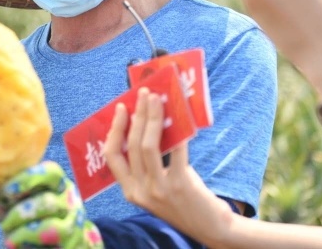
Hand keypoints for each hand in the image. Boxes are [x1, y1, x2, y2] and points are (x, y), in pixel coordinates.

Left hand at [0, 161, 103, 248]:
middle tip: (4, 222)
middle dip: (19, 213)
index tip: (6, 190)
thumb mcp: (15, 208)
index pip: (51, 171)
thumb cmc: (35, 219)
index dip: (29, 179)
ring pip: (49, 226)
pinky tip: (15, 245)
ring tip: (8, 239)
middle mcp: (69, 200)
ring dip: (23, 233)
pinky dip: (29, 244)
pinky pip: (51, 243)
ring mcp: (74, 223)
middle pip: (47, 202)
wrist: (59, 244)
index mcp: (57, 183)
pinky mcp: (73, 244)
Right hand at [103, 88, 233, 245]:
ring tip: (158, 99)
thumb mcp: (156, 187)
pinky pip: (176, 151)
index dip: (114, 129)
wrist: (210, 227)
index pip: (111, 156)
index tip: (120, 107)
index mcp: (130, 191)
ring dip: (152, 117)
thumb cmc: (183, 202)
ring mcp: (159, 189)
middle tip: (145, 94)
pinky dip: (177, 131)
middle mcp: (140, 191)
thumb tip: (147, 122)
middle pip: (132, 145)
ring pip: (148, 146)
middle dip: (137, 115)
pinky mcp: (180, 185)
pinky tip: (180, 117)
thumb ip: (147, 165)